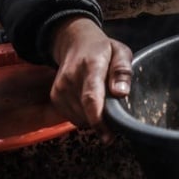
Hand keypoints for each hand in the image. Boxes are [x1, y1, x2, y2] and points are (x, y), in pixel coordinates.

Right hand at [49, 16, 132, 140]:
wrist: (75, 42)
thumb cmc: (102, 49)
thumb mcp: (120, 52)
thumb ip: (122, 71)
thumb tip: (121, 93)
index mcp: (91, 65)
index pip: (91, 96)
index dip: (98, 119)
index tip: (108, 135)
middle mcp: (71, 78)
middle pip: (86, 112)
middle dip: (104, 121)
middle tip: (117, 115)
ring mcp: (60, 88)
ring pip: (80, 118)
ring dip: (94, 119)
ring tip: (103, 102)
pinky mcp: (55, 97)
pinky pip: (74, 118)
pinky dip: (85, 117)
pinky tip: (91, 104)